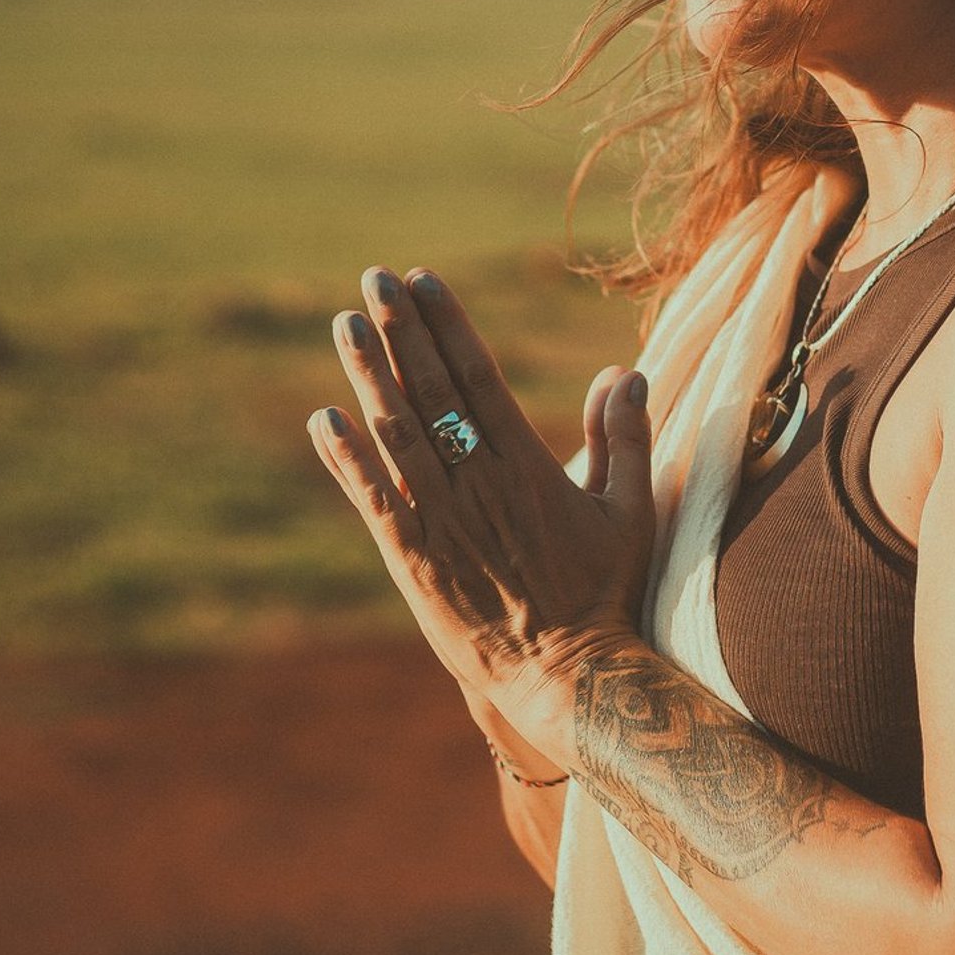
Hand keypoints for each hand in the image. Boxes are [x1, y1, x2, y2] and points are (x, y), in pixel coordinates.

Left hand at [309, 265, 654, 745]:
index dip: (447, 324)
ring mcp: (442, 520)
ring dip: (367, 377)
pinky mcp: (413, 559)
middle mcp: (478, 483)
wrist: (567, 674)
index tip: (424, 280)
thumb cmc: (605, 593)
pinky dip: (346, 458)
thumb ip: (624, 438)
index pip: (478, 376)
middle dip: (400, 331)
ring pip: (395, 434)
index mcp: (528, 465)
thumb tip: (623, 371)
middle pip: (430, 391)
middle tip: (375, 280)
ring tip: (344, 325)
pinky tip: (324, 419)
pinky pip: (373, 498)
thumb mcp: (630, 511)